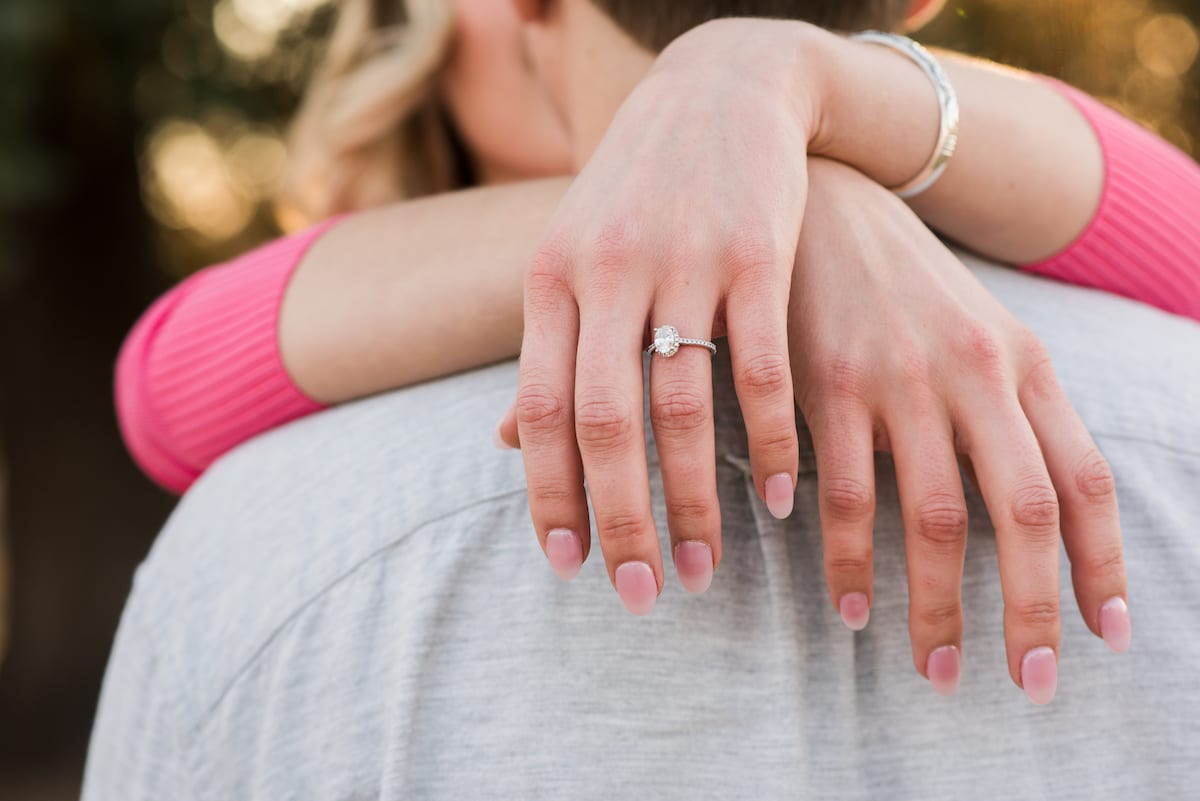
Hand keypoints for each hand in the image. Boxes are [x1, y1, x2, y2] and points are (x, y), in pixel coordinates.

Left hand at [502, 20, 822, 613]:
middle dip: (619, 521)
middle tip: (640, 594)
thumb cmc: (638, 193)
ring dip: (695, 501)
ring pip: (680, 406)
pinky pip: (759, 368)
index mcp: (551, 280)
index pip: (539, 409)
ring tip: (706, 567)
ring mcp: (682, 262)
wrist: (719, 89)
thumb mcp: (572, 257)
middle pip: (604, 423)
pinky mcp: (756, 254)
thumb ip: (545, 349)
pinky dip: (771, 441)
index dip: (551, 495)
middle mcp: (607, 273)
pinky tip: (783, 499)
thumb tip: (503, 443)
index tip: (567, 567)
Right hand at [789, 160, 1128, 702]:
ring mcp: (901, 379)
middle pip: (1024, 512)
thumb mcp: (980, 333)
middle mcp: (975, 373)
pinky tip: (849, 605)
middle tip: (1029, 683)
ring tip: (933, 667)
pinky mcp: (828, 385)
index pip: (1084, 480)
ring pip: (935, 517)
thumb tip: (1033, 516)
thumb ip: (1011, 411)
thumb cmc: (906, 283)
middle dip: (1033, 609)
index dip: (1103, 564)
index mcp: (1023, 363)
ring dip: (935, 607)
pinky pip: (845, 496)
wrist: (827, 200)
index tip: (1106, 635)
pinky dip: (848, 563)